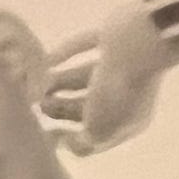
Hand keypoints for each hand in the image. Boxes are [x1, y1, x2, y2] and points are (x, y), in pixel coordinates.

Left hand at [47, 3, 170, 157]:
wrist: (140, 42)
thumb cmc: (119, 94)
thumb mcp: (100, 132)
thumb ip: (83, 143)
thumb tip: (68, 143)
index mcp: (130, 120)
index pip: (98, 136)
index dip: (71, 139)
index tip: (45, 134)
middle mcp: (128, 93)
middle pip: (90, 105)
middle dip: (62, 108)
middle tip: (39, 104)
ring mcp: (122, 64)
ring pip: (88, 77)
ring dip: (62, 82)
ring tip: (39, 83)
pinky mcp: (114, 36)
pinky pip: (86, 46)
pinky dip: (67, 52)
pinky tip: (47, 58)